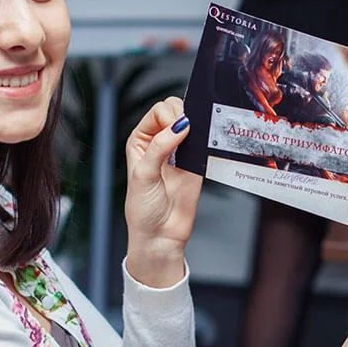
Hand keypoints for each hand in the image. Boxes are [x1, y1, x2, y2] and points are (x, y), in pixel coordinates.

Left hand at [124, 97, 202, 286]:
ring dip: (197, 125)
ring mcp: (179, 151)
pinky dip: (207, 138)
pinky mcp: (196, 162)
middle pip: (175, 111)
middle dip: (183, 116)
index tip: (175, 129)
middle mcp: (159, 141)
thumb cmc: (143, 209)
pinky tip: (204, 146)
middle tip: (186, 133)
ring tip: (195, 140)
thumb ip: (160, 147)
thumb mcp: (144, 175)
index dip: (169, 116)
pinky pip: (204, 141)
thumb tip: (180, 125)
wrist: (160, 235)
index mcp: (140, 139)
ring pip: (192, 122)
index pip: (158, 112)